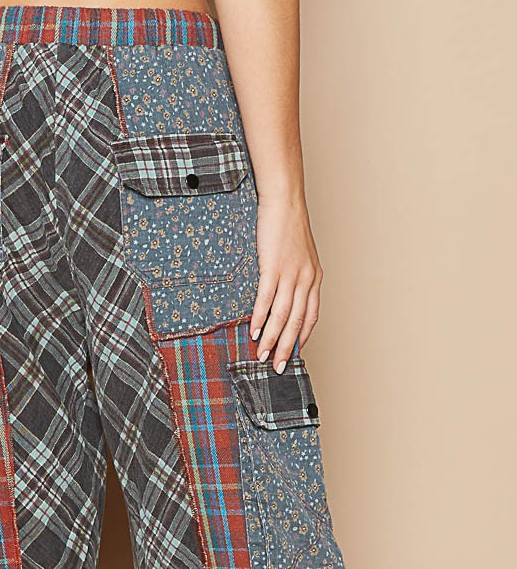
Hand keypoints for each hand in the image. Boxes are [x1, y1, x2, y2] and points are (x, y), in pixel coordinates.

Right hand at [250, 193, 322, 370]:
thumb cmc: (288, 226)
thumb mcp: (299, 254)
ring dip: (272, 339)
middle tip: (278, 367)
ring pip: (282, 315)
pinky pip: (267, 300)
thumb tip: (284, 295)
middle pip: (297, 322)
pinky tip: (255, 331)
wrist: (285, 201)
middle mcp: (306, 280)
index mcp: (314, 278)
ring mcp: (291, 274)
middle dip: (287, 347)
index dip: (302, 338)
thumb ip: (295, 276)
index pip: (311, 317)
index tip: (294, 354)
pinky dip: (261, 318)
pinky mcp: (274, 267)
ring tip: (262, 354)